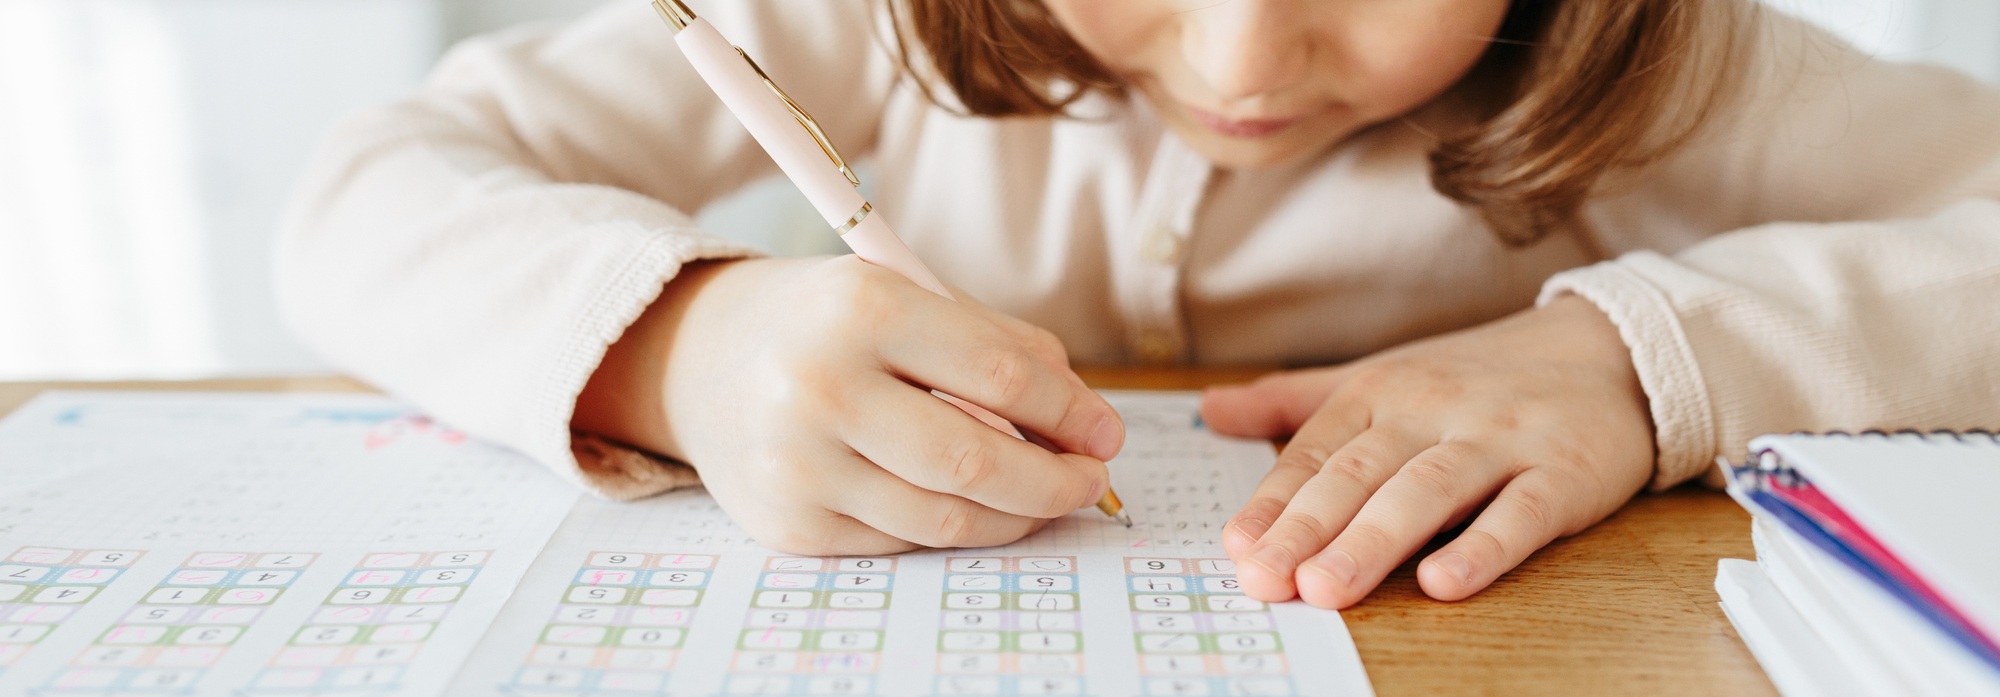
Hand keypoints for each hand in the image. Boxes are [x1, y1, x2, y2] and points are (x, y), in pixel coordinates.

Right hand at [578, 256, 1123, 554]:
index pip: (1000, 375)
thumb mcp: (904, 296)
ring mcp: (798, 464)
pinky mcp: (787, 524)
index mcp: (861, 307)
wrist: (696, 359)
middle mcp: (821, 386)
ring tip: (1043, 497)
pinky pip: (900, 541)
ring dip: (1014, 516)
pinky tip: (970, 506)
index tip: (1107, 432)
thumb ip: (997, 345)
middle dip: (1055, 481)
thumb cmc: (824, 323)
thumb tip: (1081, 417)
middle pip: (975, 461)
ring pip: (944, 518)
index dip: (1070, 413)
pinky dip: (950, 527)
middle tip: (1090, 480)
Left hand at [1199, 296, 1653, 607]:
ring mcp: (1500, 440)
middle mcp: (1435, 410)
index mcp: (1383, 391)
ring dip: (1374, 541)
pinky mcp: (1564, 472)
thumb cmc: (1478, 379)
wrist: (1611, 350)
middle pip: (1360, 472)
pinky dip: (1482, 547)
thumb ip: (1297, 402)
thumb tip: (1210, 409)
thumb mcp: (1383, 378)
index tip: (1237, 549)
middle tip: (1266, 579)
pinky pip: (1520, 513)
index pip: (1316, 450)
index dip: (1274, 502)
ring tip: (1327, 589)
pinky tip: (1442, 583)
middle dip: (1308, 528)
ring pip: (1428, 490)